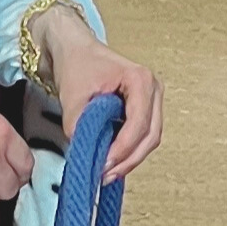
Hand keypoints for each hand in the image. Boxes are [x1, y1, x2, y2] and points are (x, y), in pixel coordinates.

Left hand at [29, 8, 163, 181]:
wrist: (74, 50)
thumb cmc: (77, 63)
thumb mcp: (73, 96)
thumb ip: (79, 125)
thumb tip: (86, 152)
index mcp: (140, 80)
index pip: (139, 123)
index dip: (123, 148)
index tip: (104, 164)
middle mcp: (153, 90)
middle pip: (151, 135)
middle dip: (129, 159)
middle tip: (106, 175)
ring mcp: (151, 100)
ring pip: (150, 139)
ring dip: (130, 158)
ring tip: (107, 172)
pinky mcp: (144, 109)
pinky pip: (142, 136)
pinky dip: (129, 151)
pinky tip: (112, 161)